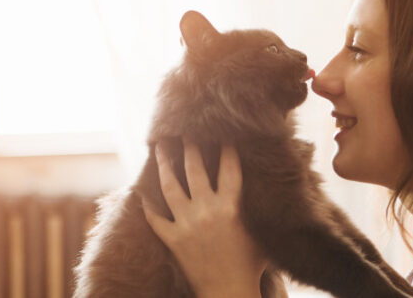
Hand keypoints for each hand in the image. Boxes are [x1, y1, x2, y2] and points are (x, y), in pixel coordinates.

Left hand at [141, 139, 266, 297]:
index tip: (223, 133)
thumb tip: (271, 191)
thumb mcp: (260, 233)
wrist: (229, 292)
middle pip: (195, 170)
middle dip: (191, 147)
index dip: (227, 148)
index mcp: (231, 207)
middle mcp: (207, 210)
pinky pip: (156, 219)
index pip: (229, 168)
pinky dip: (148, 207)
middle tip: (185, 132)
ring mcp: (187, 224)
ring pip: (170, 188)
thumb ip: (258, 210)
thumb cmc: (250, 266)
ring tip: (160, 149)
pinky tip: (141, 194)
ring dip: (164, 166)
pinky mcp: (173, 240)